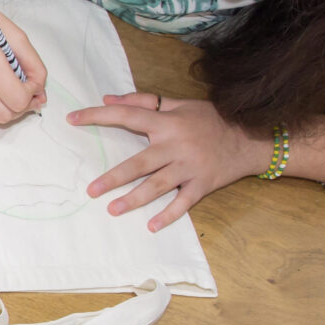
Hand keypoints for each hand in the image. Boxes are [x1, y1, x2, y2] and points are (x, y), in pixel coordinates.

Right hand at [0, 0, 45, 122]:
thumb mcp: (11, 33)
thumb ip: (32, 63)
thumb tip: (40, 90)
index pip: (17, 99)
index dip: (32, 94)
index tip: (34, 83)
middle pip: (5, 114)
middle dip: (21, 105)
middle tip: (26, 90)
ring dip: (6, 105)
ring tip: (9, 86)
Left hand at [68, 92, 264, 229]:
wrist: (251, 137)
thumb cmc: (211, 119)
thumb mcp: (179, 105)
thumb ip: (144, 102)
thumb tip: (108, 98)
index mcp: (167, 123)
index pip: (127, 117)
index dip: (98, 116)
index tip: (73, 119)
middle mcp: (176, 146)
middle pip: (140, 163)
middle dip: (114, 177)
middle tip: (91, 190)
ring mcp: (190, 167)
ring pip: (158, 185)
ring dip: (134, 199)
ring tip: (112, 209)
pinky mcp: (203, 184)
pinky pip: (183, 202)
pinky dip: (168, 215)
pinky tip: (151, 226)